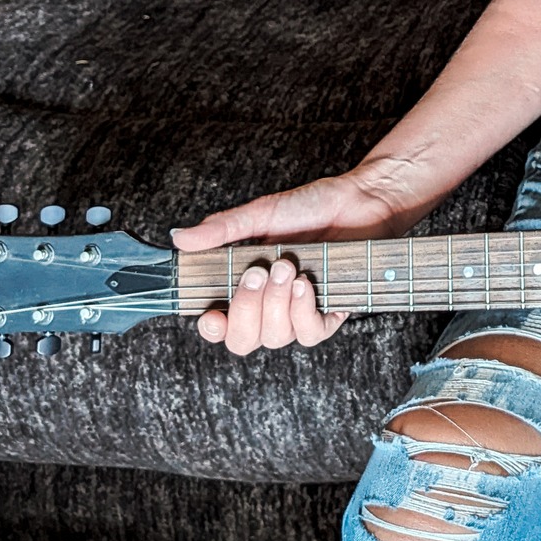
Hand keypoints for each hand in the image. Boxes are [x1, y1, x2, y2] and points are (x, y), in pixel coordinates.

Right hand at [171, 167, 414, 355]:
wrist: (360, 200)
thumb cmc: (311, 207)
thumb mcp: (261, 214)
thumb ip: (222, 230)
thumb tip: (180, 239)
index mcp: (248, 287)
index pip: (221, 325)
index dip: (212, 329)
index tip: (211, 314)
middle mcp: (271, 307)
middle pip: (243, 340)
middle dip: (246, 309)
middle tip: (257, 272)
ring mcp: (300, 312)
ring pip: (276, 337)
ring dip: (276, 304)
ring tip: (287, 267)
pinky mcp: (331, 312)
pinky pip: (311, 334)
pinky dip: (304, 311)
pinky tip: (304, 285)